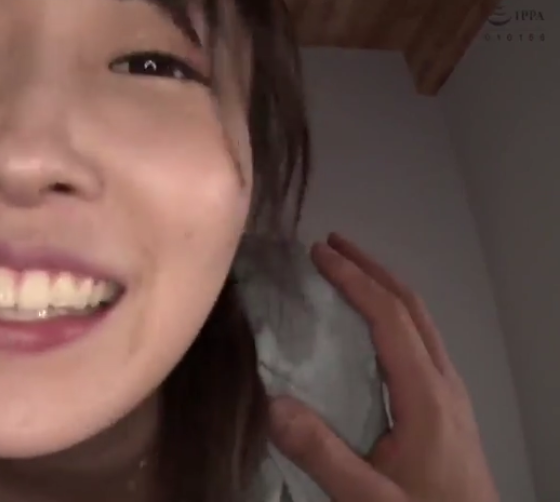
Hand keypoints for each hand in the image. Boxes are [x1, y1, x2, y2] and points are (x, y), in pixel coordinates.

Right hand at [268, 233, 498, 501]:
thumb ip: (321, 453)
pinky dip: (393, 315)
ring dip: (385, 288)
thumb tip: (270, 402)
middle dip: (372, 268)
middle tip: (330, 244)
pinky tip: (371, 329)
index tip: (318, 253)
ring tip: (347, 272)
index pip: (390, 318)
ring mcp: (452, 395)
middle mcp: (445, 384)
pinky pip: (422, 342)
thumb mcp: (369, 499)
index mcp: (427, 396)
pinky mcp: (449, 409)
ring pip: (422, 322)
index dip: (354, 279)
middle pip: (412, 307)